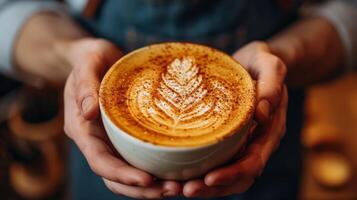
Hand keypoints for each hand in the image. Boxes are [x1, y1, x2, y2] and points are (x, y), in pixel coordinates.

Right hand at [63, 38, 180, 198]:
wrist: (98, 57)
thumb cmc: (90, 58)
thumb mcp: (86, 63)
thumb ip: (85, 86)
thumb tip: (88, 112)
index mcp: (83, 129)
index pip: (100, 161)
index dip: (122, 174)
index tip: (147, 180)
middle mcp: (97, 141)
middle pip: (116, 177)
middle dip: (142, 189)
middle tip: (173, 190)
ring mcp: (112, 141)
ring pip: (129, 173)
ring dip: (151, 186)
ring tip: (179, 187)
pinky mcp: (126, 136)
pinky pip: (139, 158)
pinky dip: (155, 168)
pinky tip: (176, 169)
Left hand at [182, 41, 287, 197]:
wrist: (256, 64)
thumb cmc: (262, 62)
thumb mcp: (270, 62)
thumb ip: (272, 80)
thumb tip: (263, 111)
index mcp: (270, 130)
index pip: (253, 161)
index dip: (233, 173)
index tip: (209, 178)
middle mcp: (257, 143)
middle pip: (238, 177)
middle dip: (212, 188)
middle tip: (185, 190)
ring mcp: (243, 144)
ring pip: (226, 175)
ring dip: (204, 186)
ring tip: (176, 188)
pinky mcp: (229, 140)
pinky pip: (216, 161)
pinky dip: (199, 171)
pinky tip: (178, 173)